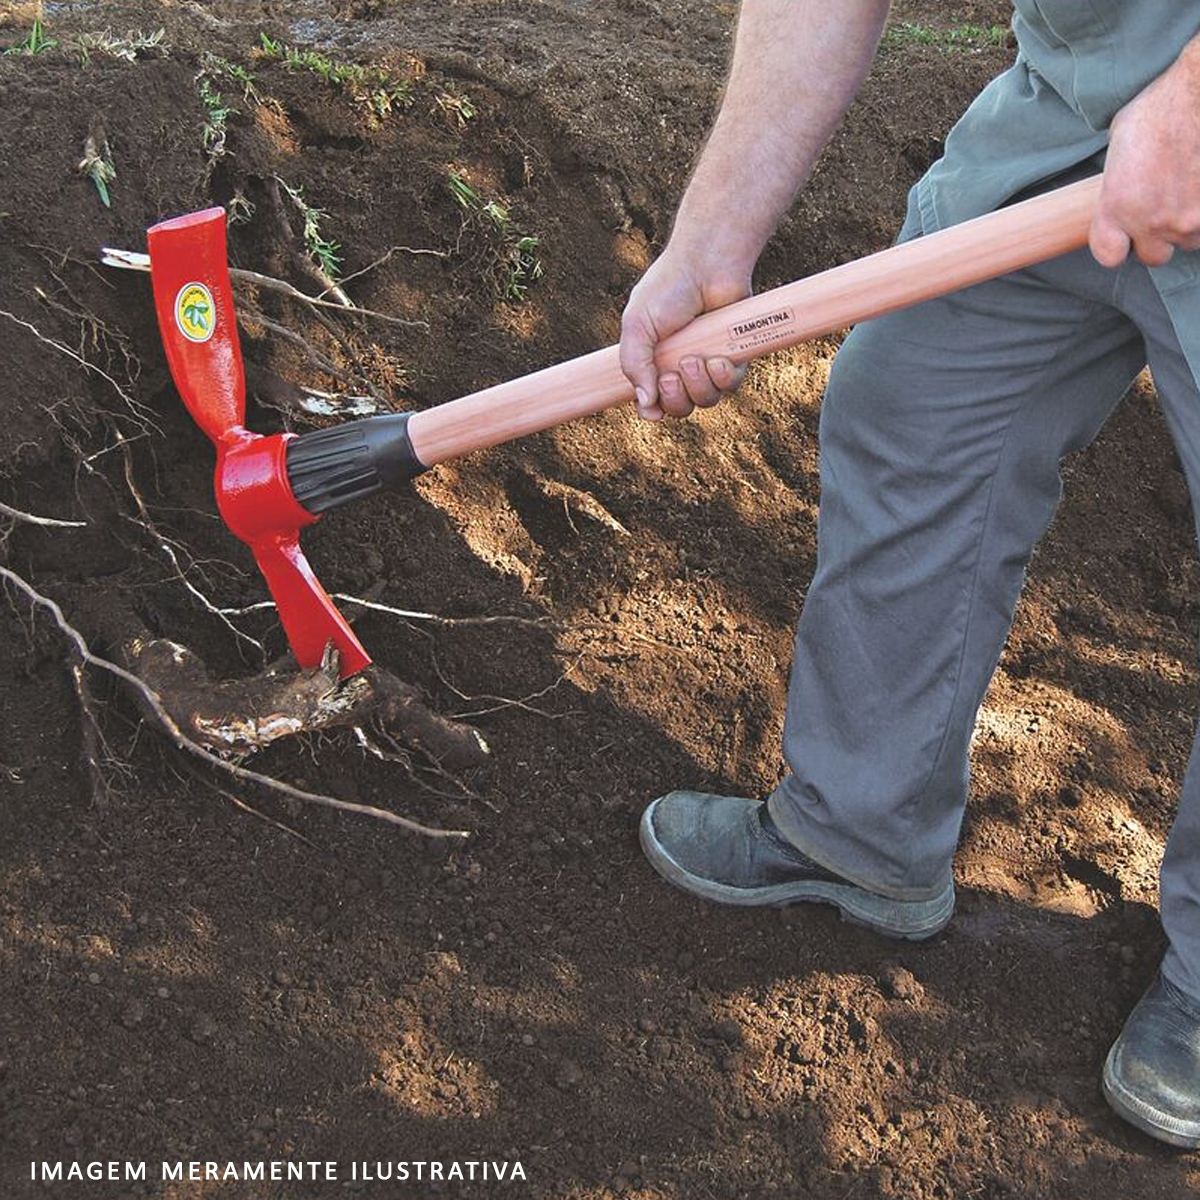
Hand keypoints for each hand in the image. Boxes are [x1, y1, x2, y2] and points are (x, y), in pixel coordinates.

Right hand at [619, 248, 750, 420]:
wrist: (706, 264)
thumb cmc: (667, 289)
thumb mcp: (637, 327)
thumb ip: (634, 367)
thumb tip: (646, 406)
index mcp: (654, 362)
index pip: (652, 403)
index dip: (652, 409)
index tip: (651, 404)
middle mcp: (680, 366)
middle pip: (680, 408)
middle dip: (676, 399)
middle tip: (672, 375)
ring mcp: (707, 363)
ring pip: (706, 401)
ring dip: (699, 387)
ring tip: (695, 359)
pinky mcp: (734, 356)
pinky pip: (730, 386)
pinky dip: (723, 378)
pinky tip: (717, 359)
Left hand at [1090, 41, 1199, 267]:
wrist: (1198, 93)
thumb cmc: (1159, 109)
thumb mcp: (1119, 145)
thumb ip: (1118, 182)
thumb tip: (1120, 190)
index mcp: (1116, 207)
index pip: (1109, 256)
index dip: (1117, 247)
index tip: (1123, 237)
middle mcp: (1149, 221)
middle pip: (1153, 256)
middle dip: (1156, 238)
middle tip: (1162, 210)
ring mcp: (1187, 219)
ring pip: (1187, 242)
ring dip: (1186, 224)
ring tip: (1186, 192)